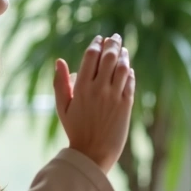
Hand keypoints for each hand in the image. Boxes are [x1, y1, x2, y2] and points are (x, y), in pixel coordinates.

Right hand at [52, 34, 133, 172]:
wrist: (93, 153)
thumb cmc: (75, 130)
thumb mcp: (62, 107)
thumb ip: (60, 83)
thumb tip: (60, 61)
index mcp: (81, 87)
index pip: (91, 56)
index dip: (96, 44)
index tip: (100, 39)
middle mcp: (99, 89)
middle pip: (108, 57)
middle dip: (112, 44)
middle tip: (115, 38)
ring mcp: (114, 96)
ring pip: (122, 67)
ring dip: (123, 55)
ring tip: (123, 49)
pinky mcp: (127, 105)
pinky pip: (130, 82)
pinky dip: (130, 72)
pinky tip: (128, 68)